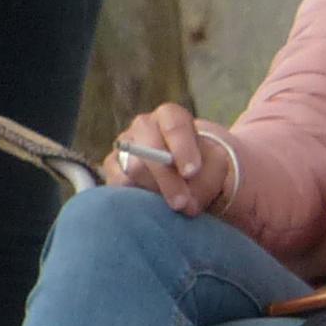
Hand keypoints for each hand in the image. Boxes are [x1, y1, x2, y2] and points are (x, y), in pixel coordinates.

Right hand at [108, 101, 231, 216]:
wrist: (182, 179)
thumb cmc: (200, 168)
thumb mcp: (214, 168)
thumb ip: (208, 178)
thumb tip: (189, 202)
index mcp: (171, 117)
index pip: (174, 124)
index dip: (182, 148)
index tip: (191, 172)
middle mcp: (143, 126)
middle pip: (148, 148)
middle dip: (166, 178)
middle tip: (182, 203)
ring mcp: (124, 146)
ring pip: (132, 169)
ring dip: (153, 192)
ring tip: (170, 208)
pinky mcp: (112, 168)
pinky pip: (118, 185)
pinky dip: (135, 199)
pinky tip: (151, 207)